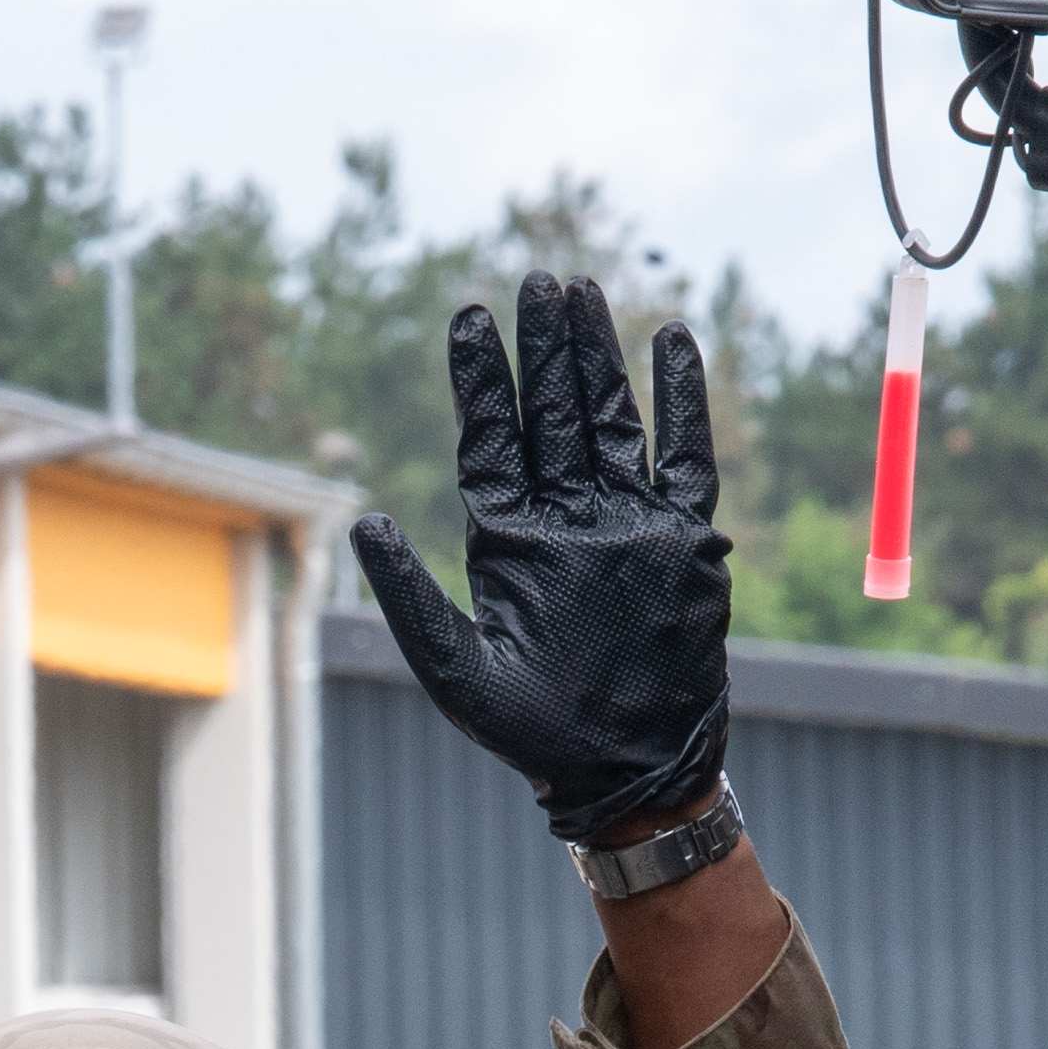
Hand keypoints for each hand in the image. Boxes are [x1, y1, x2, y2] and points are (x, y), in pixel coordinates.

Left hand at [350, 277, 730, 844]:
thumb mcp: (458, 673)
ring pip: (608, 418)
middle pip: (550, 414)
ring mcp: (625, 522)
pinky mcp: (682, 537)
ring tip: (581, 290)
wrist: (627, 770)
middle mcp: (565, 520)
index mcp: (508, 541)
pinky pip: (684, 453)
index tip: (468, 317)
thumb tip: (363, 521)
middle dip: (541, 348)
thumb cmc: (534, 735)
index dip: (481, 381)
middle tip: (535, 278)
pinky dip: (679, 398)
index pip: (492, 442)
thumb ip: (410, 599)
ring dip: (595, 356)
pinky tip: (669, 341)